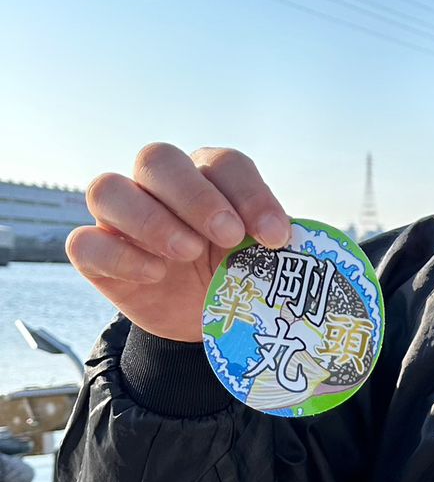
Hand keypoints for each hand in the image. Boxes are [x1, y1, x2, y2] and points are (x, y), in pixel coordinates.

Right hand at [66, 144, 290, 341]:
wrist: (213, 323)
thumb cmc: (243, 277)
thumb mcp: (269, 261)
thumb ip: (280, 246)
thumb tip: (300, 243)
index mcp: (210, 179)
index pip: (223, 163)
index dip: (250, 193)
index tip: (275, 236)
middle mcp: (160, 188)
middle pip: (157, 158)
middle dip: (196, 196)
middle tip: (229, 236)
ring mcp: (122, 219)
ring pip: (107, 189)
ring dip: (150, 219)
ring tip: (187, 253)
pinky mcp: (97, 255)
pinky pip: (84, 242)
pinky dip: (120, 255)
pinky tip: (156, 274)